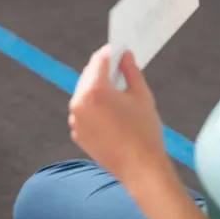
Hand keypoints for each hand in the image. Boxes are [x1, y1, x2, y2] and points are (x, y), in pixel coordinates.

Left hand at [68, 45, 166, 183]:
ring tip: (117, 94)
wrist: (140, 168)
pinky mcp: (76, 131)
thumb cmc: (144, 132)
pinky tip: (110, 115)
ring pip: (83, 93)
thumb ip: (130, 70)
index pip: (98, 60)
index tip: (119, 50)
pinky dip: (93, 108)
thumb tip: (124, 54)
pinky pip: (82, 111)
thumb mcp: (142, 95)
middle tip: (120, 69)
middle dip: (103, 71)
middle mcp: (78, 102)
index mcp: (95, 90)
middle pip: (88, 76)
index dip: (110, 52)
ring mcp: (75, 118)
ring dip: (96, 89)